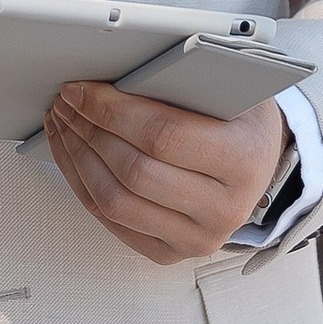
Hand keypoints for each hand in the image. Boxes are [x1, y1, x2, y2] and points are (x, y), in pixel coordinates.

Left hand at [44, 84, 288, 267]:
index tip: (82, 89)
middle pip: (134, 171)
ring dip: (77, 158)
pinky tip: (71, 153)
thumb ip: (185, 80)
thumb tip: (115, 71)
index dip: (112, 111)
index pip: (164, 136)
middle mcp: (224, 209)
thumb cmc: (239, 118)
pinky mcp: (169, 252)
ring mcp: (196, 238)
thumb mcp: (229, 88)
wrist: (258, 164)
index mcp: (244, 160)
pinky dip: (80, 183)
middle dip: (89, 130)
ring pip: (115, 201)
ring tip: (65, 124)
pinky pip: (110, 220)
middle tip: (67, 101)